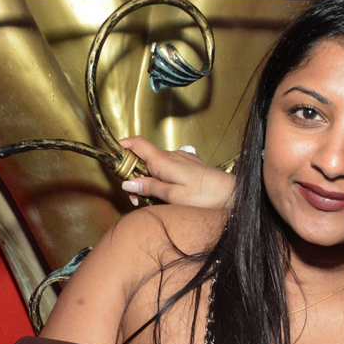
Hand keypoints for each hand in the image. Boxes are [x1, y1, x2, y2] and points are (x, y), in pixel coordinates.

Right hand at [119, 135, 236, 208]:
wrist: (232, 194)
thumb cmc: (205, 196)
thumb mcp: (173, 196)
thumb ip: (150, 187)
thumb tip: (128, 183)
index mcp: (163, 161)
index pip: (136, 143)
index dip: (121, 146)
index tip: (112, 158)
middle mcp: (171, 155)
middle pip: (143, 158)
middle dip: (134, 175)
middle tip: (135, 198)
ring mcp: (181, 159)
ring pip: (156, 165)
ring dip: (149, 179)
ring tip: (153, 199)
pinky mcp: (189, 165)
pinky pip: (168, 168)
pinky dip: (162, 178)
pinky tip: (167, 194)